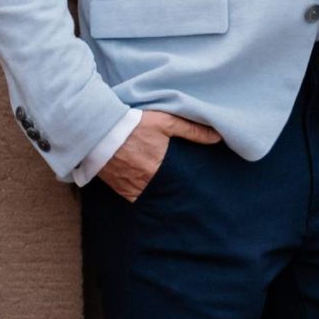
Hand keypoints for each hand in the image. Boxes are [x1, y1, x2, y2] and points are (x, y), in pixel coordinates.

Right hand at [99, 110, 220, 201]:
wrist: (100, 130)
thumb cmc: (135, 124)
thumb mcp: (167, 122)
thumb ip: (193, 131)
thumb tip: (218, 138)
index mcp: (159, 167)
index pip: (180, 182)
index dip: (188, 183)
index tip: (195, 184)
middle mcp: (145, 181)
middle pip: (165, 190)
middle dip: (174, 189)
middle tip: (182, 187)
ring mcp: (129, 186)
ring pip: (149, 195)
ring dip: (157, 192)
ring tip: (164, 187)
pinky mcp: (117, 188)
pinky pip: (133, 197)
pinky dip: (140, 193)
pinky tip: (146, 187)